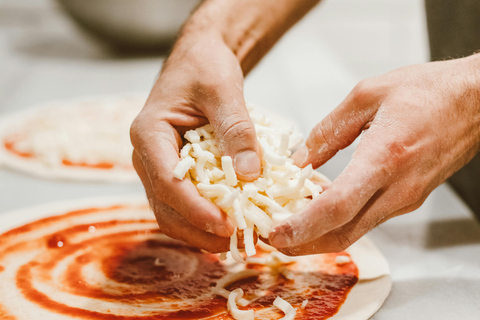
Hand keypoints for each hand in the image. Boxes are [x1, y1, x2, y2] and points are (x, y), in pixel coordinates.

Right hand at [130, 32, 260, 252]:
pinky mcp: (174, 172)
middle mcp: (146, 156)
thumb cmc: (204, 67)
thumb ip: (236, 129)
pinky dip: (204, 218)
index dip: (195, 209)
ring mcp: (158, 167)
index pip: (166, 181)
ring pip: (171, 212)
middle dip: (198, 228)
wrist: (198, 60)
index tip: (226, 224)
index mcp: (148, 133)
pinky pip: (184, 203)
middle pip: (165, 206)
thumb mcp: (223, 90)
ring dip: (200, 230)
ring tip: (236, 238)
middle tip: (237, 239)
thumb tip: (250, 174)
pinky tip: (230, 222)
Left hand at [269, 55, 479, 254]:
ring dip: (318, 236)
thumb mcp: (367, 95)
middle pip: (343, 234)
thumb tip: (300, 159)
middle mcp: (398, 187)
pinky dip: (338, 222)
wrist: (477, 101)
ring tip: (288, 226)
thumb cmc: (429, 91)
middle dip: (303, 244)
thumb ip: (329, 130)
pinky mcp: (408, 199)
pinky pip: (367, 219)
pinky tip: (319, 210)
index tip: (276, 233)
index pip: (338, 207)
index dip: (303, 226)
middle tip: (274, 239)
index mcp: (385, 156)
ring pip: (355, 231)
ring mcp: (405, 198)